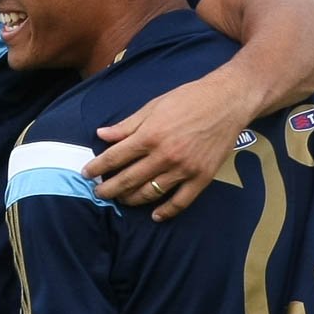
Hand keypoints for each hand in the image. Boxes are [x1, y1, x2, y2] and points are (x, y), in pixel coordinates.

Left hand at [83, 77, 246, 220]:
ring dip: (131, 199)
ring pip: (149, 193)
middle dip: (108, 189)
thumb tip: (101, 134)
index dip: (97, 167)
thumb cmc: (188, 99)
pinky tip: (154, 215)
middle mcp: (164, 155)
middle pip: (128, 180)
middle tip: (98, 193)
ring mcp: (183, 169)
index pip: (115, 157)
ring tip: (121, 199)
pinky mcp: (201, 178)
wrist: (227, 102)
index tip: (86, 174)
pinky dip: (165, 212)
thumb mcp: (153, 106)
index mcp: (150, 135)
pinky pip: (180, 202)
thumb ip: (127, 125)